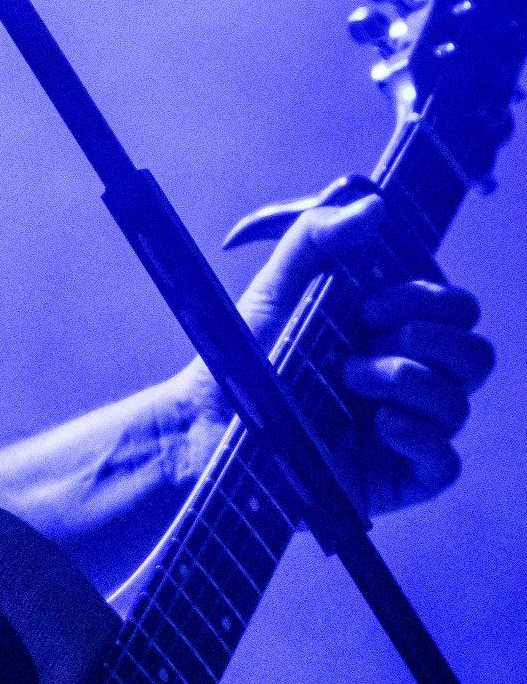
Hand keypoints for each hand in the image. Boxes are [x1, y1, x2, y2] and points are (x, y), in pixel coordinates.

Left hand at [197, 178, 494, 512]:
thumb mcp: (277, 286)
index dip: (427, 300)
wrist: (205, 421)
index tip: (369, 305)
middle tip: (360, 346)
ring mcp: (406, 431)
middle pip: (476, 355)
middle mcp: (410, 380)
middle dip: (427, 339)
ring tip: (349, 380)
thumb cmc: (243, 354)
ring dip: (409, 380)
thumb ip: (317, 237)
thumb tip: (373, 204)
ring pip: (460, 403)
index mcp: (396, 333)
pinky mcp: (393, 479)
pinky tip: (380, 424)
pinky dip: (423, 438)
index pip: (458, 310)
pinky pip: (447, 464)